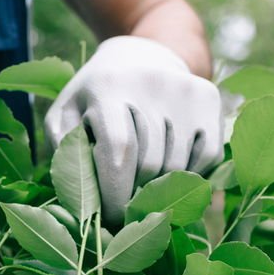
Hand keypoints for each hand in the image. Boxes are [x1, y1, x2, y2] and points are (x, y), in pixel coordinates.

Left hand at [44, 36, 222, 223]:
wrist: (138, 56)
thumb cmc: (93, 98)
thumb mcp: (66, 115)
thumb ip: (65, 152)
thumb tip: (83, 197)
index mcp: (108, 87)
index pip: (118, 151)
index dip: (116, 193)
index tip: (110, 218)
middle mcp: (150, 83)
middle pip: (151, 163)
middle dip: (136, 195)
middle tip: (125, 208)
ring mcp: (184, 89)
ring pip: (179, 165)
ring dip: (161, 187)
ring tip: (143, 185)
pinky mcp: (209, 97)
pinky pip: (208, 157)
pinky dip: (189, 174)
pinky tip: (169, 169)